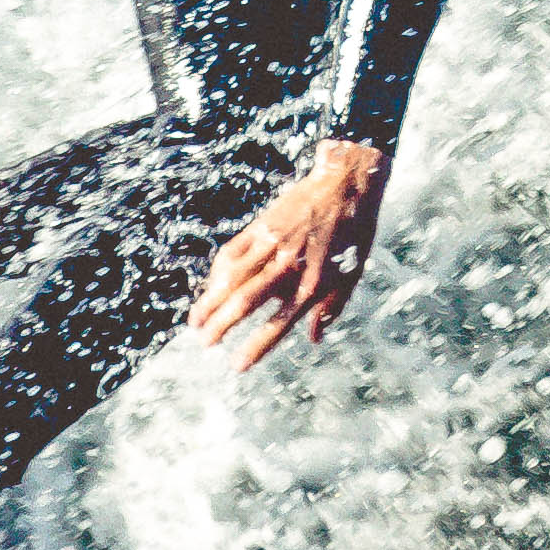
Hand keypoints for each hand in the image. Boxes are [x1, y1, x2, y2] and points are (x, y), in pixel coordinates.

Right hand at [189, 140, 388, 371]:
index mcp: (314, 284)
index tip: (236, 365)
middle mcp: (289, 267)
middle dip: (221, 325)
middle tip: (204, 343)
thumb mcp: (351, 276)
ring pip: (232, 278)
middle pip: (246, 302)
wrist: (346, 184)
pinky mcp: (262, 226)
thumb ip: (330, 309)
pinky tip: (211, 287)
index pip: (278, 325)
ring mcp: (272, 245)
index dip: (255, 347)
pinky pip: (233, 252)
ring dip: (210, 302)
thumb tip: (314, 340)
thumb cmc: (353, 233)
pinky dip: (218, 272)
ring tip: (196, 322)